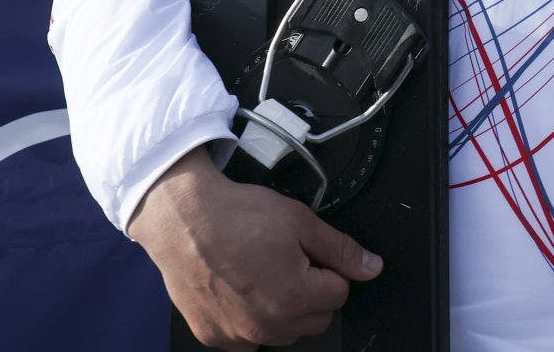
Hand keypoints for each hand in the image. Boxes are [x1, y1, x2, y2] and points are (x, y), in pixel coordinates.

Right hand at [128, 148, 382, 350]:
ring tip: (262, 271)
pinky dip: (250, 319)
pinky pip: (248, 338)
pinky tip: (241, 289)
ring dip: (283, 308)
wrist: (182, 219)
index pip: (340, 293)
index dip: (328, 267)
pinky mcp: (213, 337)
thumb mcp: (301, 221)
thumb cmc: (236, 216)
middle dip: (311, 291)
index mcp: (294, 299)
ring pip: (284, 331)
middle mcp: (266, 327)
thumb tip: (371, 267)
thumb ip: (341, 250)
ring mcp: (237, 336)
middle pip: (315, 318)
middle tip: (287, 259)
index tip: (309, 252)